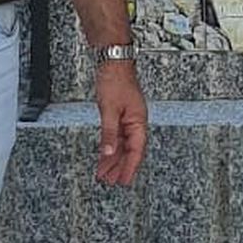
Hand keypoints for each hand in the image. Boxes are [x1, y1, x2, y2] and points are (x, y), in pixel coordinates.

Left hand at [96, 59, 147, 187]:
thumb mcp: (109, 109)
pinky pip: (116, 136)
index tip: (123, 181)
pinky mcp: (119, 113)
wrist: (113, 61)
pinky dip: (110, 146)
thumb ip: (108, 133)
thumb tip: (108, 152)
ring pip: (122, 145)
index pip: (136, 151)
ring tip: (105, 172)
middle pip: (129, 150)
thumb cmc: (116, 79)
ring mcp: (127, 118)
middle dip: (119, 167)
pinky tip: (104, 154)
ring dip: (113, 159)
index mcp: (138, 121)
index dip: (130, 168)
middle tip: (111, 181)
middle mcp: (135, 121)